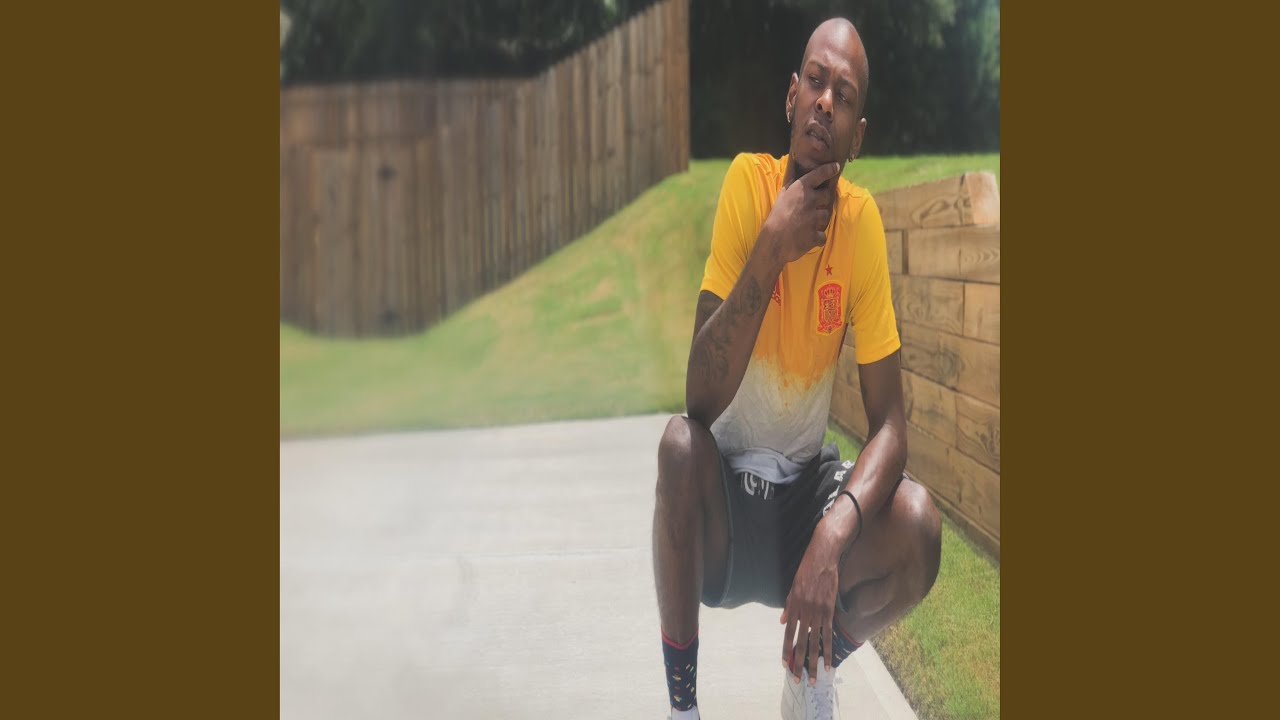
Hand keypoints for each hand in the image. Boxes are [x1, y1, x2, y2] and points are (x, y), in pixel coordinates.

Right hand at [761, 162, 840, 265]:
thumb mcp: (781, 196)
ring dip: (819, 220)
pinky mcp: (816, 234)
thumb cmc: (775, 217)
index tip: (835, 167)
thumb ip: (792, 187)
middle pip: (827, 196)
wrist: (773, 242)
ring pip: (826, 216)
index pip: (819, 174)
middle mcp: (810, 200)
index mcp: (800, 189)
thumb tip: (798, 176)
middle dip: (822, 201)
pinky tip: (807, 238)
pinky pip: (822, 235)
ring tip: (807, 224)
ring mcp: (814, 218)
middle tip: (813, 207)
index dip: (829, 169)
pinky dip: (817, 238)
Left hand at [779, 528, 842, 684]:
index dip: (786, 650)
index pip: (788, 634)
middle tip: (798, 679)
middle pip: (800, 642)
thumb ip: (788, 606)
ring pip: (815, 642)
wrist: (822, 556)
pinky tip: (828, 662)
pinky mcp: (830, 610)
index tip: (785, 664)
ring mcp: (817, 612)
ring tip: (813, 677)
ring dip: (813, 661)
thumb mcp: (792, 586)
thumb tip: (782, 621)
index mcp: (793, 606)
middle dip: (799, 662)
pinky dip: (827, 649)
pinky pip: (828, 634)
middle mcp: (804, 612)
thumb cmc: (807, 569)